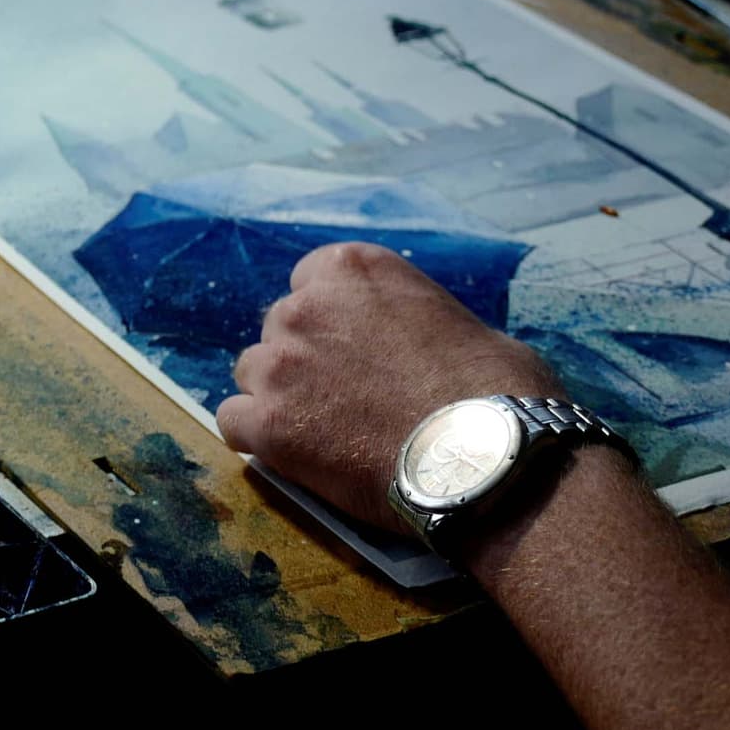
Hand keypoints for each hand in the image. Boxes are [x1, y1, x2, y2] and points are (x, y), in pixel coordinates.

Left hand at [215, 241, 558, 535]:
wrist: (486, 461)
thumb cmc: (495, 393)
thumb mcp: (461, 324)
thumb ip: (416, 321)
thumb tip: (424, 345)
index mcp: (351, 268)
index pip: (310, 283)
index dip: (331, 324)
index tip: (353, 354)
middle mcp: (304, 304)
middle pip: (280, 329)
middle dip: (304, 360)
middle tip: (343, 402)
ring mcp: (281, 363)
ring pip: (252, 373)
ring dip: (278, 397)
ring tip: (322, 435)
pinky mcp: (271, 424)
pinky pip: (235, 424)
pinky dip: (257, 439)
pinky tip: (290, 457)